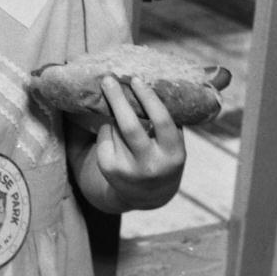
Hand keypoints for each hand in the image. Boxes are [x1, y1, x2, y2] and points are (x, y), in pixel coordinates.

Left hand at [94, 77, 185, 210]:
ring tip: (120, 114)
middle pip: (129, 126)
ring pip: (114, 128)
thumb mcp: (172, 145)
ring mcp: (128, 169)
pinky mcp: (110, 169)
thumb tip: (148, 82)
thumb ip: (166, 122)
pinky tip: (114, 137)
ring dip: (115, 116)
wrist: (148, 195)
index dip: (148, 98)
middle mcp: (151, 164)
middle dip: (117, 99)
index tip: (136, 80)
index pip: (161, 121)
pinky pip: (104, 137)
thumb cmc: (162, 157)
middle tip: (108, 79)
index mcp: (173, 153)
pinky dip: (107, 130)